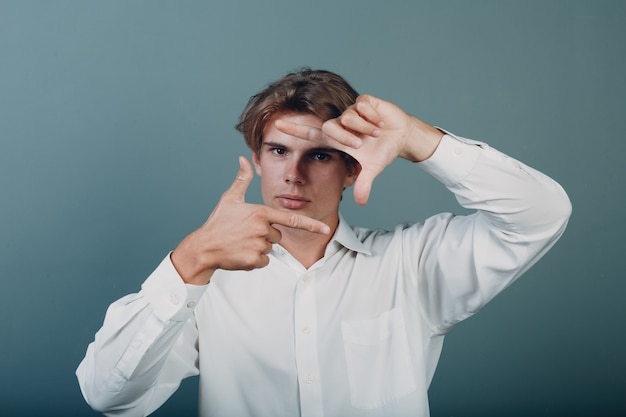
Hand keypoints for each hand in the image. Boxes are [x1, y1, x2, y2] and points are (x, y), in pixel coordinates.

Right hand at [171, 157, 329, 284]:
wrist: (203, 247)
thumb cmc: (218, 222)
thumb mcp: (230, 199)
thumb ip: (242, 179)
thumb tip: (243, 159)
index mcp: (260, 213)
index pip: (291, 218)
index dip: (311, 224)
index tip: (326, 229)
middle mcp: (262, 229)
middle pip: (278, 235)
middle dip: (266, 235)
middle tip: (246, 233)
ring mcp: (258, 246)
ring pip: (270, 249)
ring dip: (259, 248)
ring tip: (241, 242)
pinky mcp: (253, 260)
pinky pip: (264, 261)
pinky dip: (255, 260)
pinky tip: (241, 253)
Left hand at [275, 94, 442, 204]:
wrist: (402, 136)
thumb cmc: (382, 150)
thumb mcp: (372, 169)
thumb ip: (363, 184)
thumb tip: (361, 203)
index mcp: (338, 139)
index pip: (311, 134)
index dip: (295, 130)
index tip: (276, 126)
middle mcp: (341, 123)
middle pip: (330, 127)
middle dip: (346, 137)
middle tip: (361, 145)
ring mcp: (352, 111)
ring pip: (349, 117)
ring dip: (365, 128)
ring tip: (377, 133)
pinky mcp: (364, 100)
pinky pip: (362, 107)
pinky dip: (373, 117)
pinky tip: (380, 122)